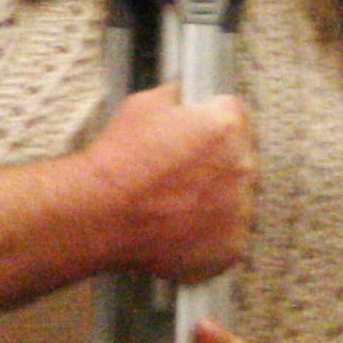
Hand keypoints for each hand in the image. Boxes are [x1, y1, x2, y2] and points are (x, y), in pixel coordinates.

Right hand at [79, 85, 250, 283]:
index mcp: (226, 126)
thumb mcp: (142, 105)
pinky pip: (229, 237)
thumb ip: (175, 97)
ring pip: (237, 200)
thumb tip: (182, 96)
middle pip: (241, 158)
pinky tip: (182, 228)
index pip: (237, 115)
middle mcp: (242, 167)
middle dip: (217, 162)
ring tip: (179, 204)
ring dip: (216, 200)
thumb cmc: (119, 159)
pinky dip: (210, 235)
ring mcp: (239, 211)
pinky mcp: (230, 247)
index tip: (200, 135)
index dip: (214, 123)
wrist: (101, 212)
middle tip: (182, 173)